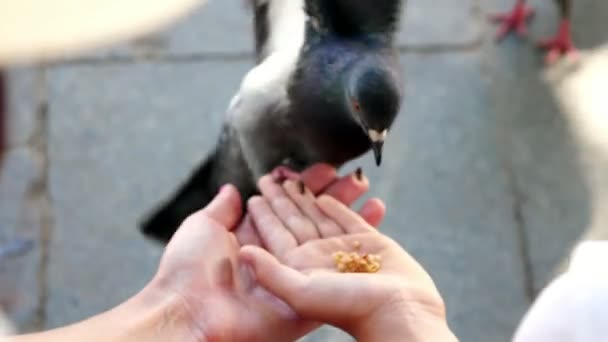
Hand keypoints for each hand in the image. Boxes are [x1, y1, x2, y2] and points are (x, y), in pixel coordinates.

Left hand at [145, 165, 386, 340]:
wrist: (193, 316)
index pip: (287, 206)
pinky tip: (375, 209)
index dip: (303, 185)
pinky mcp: (313, 290)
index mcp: (255, 239)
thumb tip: (233, 190)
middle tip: (345, 172)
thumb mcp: (201, 229)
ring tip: (361, 185)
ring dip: (347, 207)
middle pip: (311, 217)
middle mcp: (279, 255)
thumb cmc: (189, 272)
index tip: (321, 167)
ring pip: (328, 233)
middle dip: (329, 192)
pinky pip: (342, 261)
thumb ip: (221, 210)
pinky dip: (361, 234)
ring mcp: (298, 272)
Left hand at [240, 193, 457, 341]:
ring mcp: (344, 252)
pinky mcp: (372, 246)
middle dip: (284, 198)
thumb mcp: (297, 293)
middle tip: (273, 175)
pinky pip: (350, 221)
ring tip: (299, 177)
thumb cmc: (348, 310)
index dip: (265, 210)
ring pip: (321, 216)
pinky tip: (328, 196)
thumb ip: (269, 272)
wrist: (398, 316)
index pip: (276, 232)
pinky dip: (339, 208)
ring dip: (310, 196)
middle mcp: (318, 259)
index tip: (256, 189)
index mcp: (298, 268)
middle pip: (297, 220)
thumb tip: (243, 252)